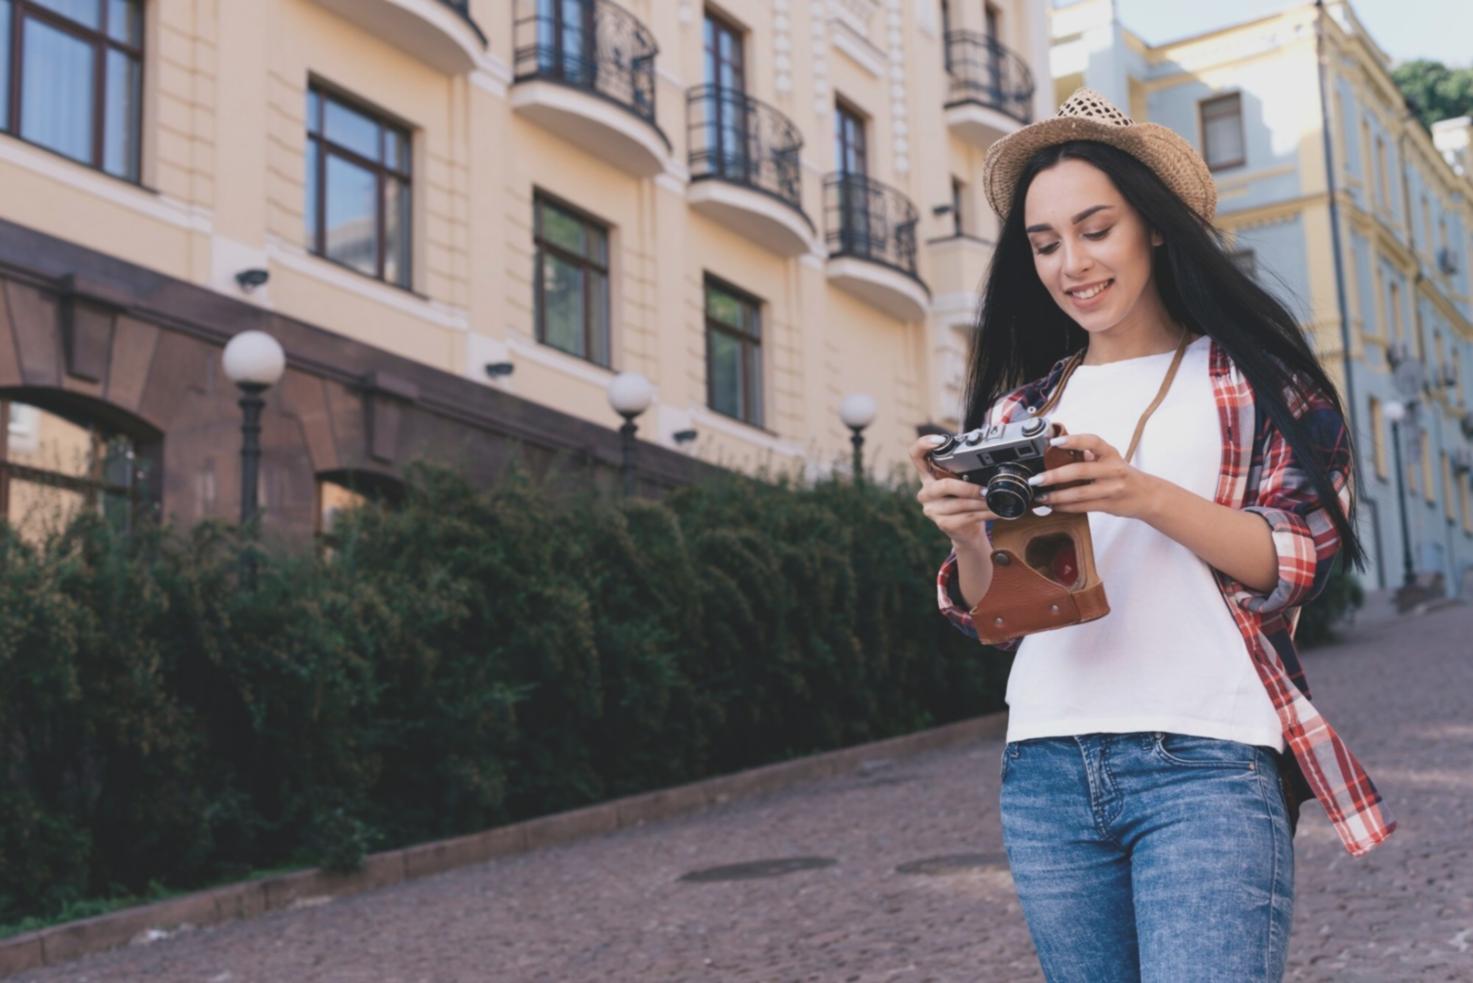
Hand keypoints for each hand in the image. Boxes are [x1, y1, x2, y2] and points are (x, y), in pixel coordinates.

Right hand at [909, 436, 997, 552]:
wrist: (967, 531)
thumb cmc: (965, 501)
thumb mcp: (963, 481)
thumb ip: (966, 468)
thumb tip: (990, 450)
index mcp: (929, 475)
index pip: (916, 455)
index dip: (924, 445)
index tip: (940, 440)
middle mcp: (926, 491)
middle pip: (944, 485)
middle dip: (969, 489)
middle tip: (987, 490)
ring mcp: (932, 509)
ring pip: (959, 503)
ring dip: (981, 503)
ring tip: (995, 501)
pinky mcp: (942, 523)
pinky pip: (966, 517)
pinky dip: (984, 514)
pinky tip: (994, 512)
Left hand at [1028, 433, 1162, 520]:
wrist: (1147, 495)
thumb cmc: (1122, 474)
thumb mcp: (1109, 459)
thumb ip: (1087, 455)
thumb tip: (1055, 450)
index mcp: (1110, 454)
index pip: (1092, 442)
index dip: (1073, 440)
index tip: (1054, 442)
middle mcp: (1113, 469)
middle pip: (1081, 471)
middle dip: (1055, 475)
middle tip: (1036, 479)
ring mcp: (1112, 488)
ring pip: (1080, 493)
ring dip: (1057, 496)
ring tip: (1040, 496)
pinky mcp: (1109, 505)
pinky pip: (1083, 507)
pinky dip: (1065, 507)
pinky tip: (1053, 506)